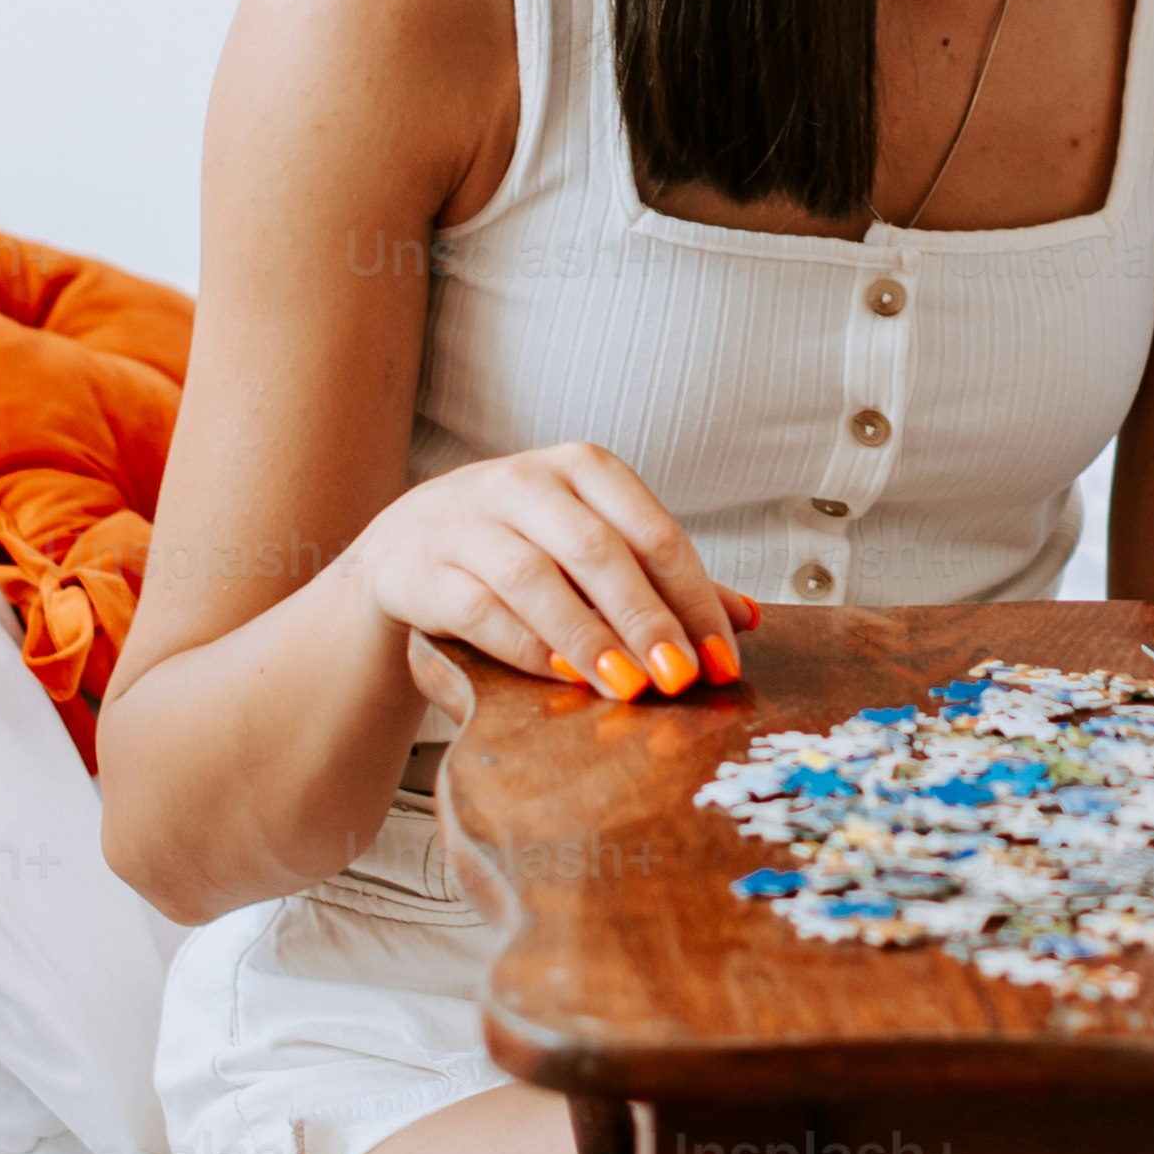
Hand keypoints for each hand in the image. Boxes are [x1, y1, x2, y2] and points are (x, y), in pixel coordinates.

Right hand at [358, 442, 757, 703]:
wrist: (407, 546)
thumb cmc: (520, 545)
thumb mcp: (593, 545)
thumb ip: (663, 580)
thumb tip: (746, 619)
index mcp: (583, 468)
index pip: (653, 532)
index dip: (693, 598)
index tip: (721, 657)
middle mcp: (524, 482)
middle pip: (598, 551)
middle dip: (645, 619)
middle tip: (679, 677)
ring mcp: (467, 520)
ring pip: (534, 577)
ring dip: (586, 636)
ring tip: (625, 685)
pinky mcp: (422, 567)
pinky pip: (478, 607)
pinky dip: (524, 644)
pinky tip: (560, 676)